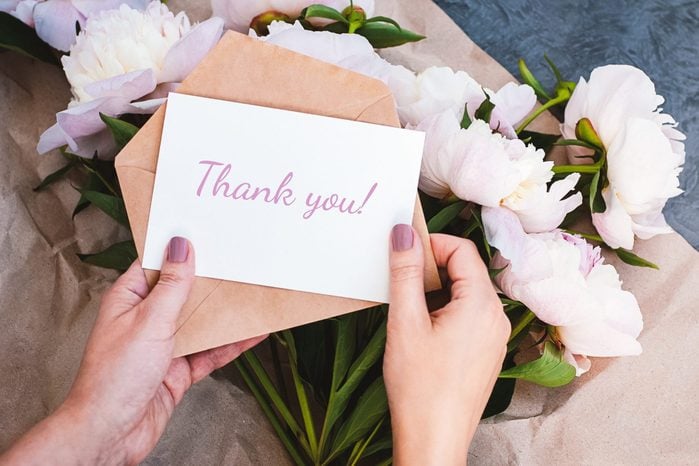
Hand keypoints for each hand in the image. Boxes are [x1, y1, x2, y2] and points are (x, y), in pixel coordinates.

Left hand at [1, 237, 265, 465]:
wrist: (111, 433)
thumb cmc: (115, 378)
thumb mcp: (149, 321)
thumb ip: (171, 285)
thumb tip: (181, 246)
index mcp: (129, 299)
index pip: (157, 263)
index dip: (181, 248)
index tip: (207, 232)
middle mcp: (146, 319)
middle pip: (184, 292)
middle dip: (210, 280)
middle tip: (239, 262)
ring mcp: (163, 345)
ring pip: (201, 322)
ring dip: (225, 313)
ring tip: (253, 295)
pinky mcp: (178, 369)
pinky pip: (210, 351)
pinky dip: (231, 343)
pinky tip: (253, 334)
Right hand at [383, 225, 509, 465]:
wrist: (434, 440)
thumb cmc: (419, 387)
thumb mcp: (405, 322)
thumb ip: (405, 272)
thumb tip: (404, 233)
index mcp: (481, 305)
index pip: (462, 249)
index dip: (431, 244)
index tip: (404, 253)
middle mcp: (496, 318)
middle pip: (466, 270)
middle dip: (432, 268)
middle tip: (401, 283)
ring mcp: (495, 337)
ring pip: (466, 294)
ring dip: (436, 291)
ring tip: (408, 312)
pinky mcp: (487, 353)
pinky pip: (469, 316)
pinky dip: (445, 311)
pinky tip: (422, 332)